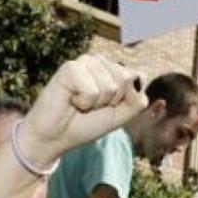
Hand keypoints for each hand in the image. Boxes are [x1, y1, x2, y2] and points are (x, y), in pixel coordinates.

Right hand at [19, 54, 147, 167]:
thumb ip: (137, 100)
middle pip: (126, 79)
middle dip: (112, 101)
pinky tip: (71, 100)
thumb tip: (139, 76)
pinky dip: (84, 102)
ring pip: (110, 85)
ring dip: (96, 103)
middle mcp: (99, 61)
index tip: (107, 107)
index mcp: (112, 69)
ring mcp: (84, 62)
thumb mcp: (120, 116)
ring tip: (80, 103)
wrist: (58, 136)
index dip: (124, 100)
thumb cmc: (87, 124)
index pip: (137, 77)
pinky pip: (92, 90)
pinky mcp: (70, 68)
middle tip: (91, 106)